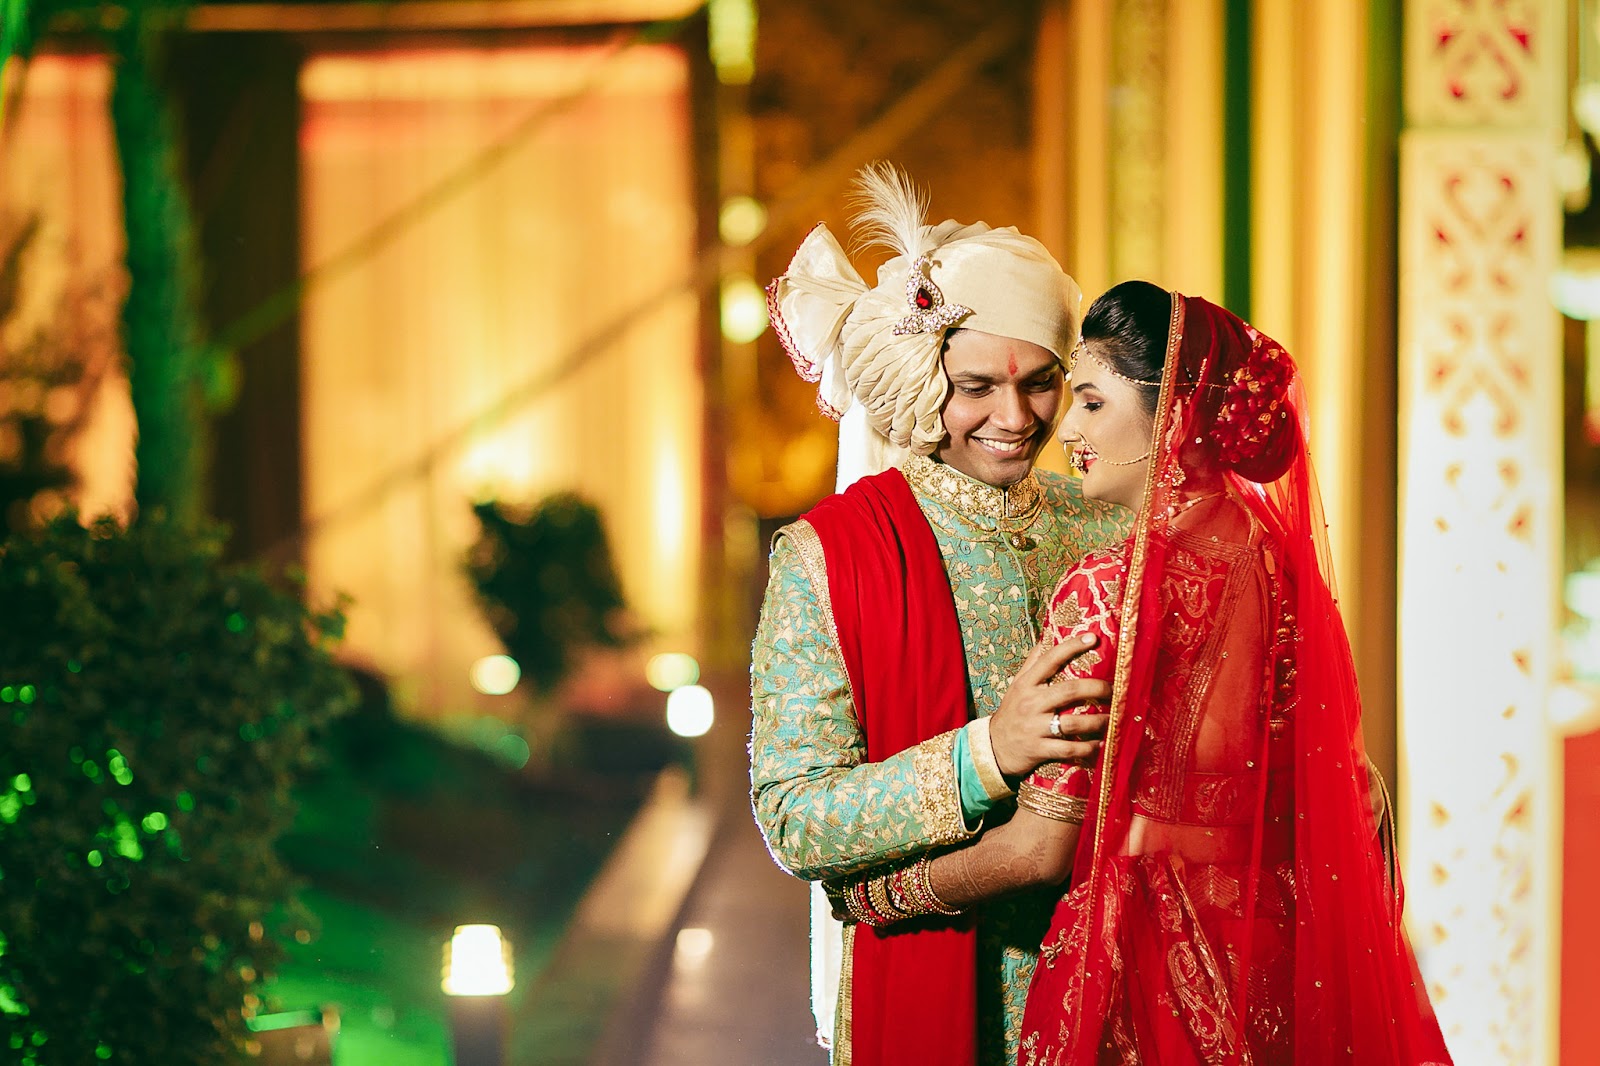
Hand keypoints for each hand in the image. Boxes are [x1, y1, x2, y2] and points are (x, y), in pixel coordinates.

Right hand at [989, 635, 1110, 778]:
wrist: (994, 747)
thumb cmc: (1012, 712)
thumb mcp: (1017, 686)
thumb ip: (1032, 663)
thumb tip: (1047, 638)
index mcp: (1026, 684)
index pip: (1050, 660)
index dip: (1071, 647)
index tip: (1092, 638)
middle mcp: (1031, 703)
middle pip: (1069, 690)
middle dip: (1096, 688)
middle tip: (1113, 689)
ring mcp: (1035, 727)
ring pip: (1073, 723)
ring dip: (1097, 722)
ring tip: (1111, 719)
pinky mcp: (1039, 749)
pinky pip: (1069, 749)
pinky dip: (1087, 748)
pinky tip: (1099, 744)